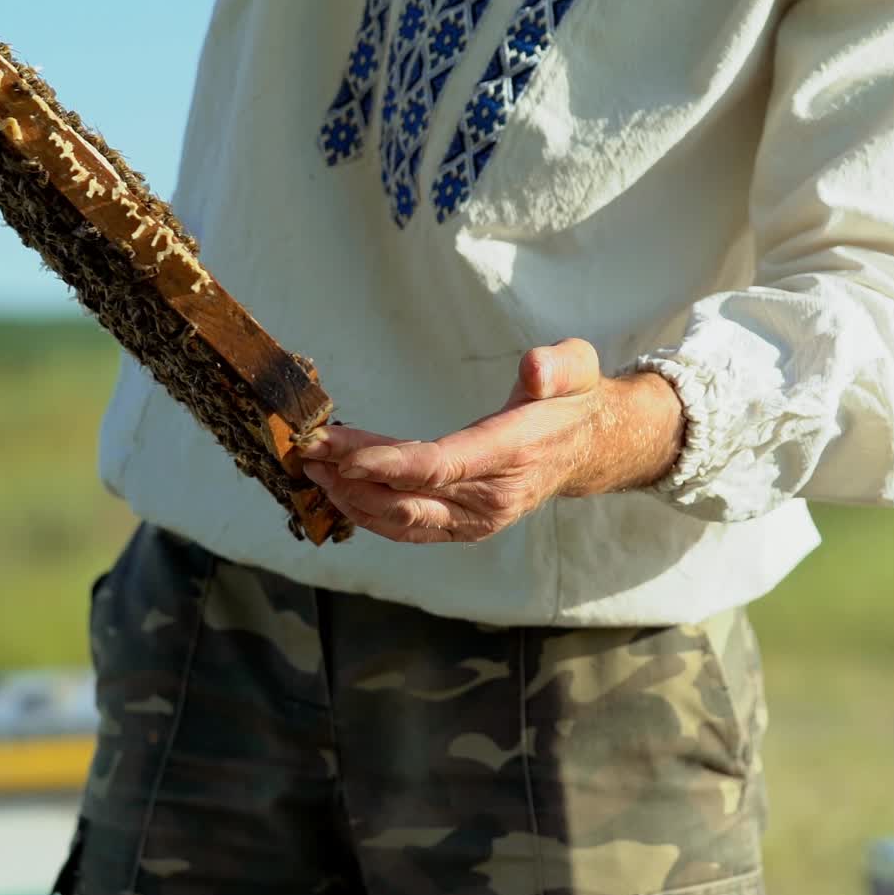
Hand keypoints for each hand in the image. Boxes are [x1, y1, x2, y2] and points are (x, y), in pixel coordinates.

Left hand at [299, 339, 684, 544]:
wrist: (587, 448)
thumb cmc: (572, 402)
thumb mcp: (579, 368)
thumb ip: (559, 366)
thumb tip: (534, 371)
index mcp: (512, 454)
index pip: (441, 466)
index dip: (387, 465)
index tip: (340, 453)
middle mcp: (491, 498)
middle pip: (408, 496)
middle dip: (349, 477)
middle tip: (306, 450)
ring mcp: (475, 520)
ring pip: (400, 520)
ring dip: (349, 498)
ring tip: (310, 469)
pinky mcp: (461, 527)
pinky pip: (407, 527)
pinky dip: (366, 512)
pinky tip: (336, 491)